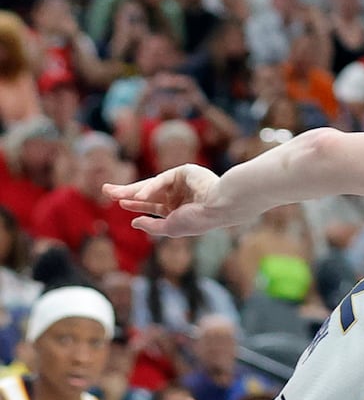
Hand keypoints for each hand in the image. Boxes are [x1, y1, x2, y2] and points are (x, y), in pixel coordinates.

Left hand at [104, 164, 239, 236]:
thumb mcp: (171, 228)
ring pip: (151, 185)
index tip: (119, 202)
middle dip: (127, 192)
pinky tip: (138, 197)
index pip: (152, 205)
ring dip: (132, 189)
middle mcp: (179, 195)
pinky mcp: (184, 171)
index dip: (135, 203)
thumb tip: (134, 223)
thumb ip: (152, 226)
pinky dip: (149, 189)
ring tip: (113, 193)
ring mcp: (181, 182)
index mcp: (179, 209)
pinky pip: (162, 180)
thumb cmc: (200, 220)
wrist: (221, 206)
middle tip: (106, 190)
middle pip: (147, 192)